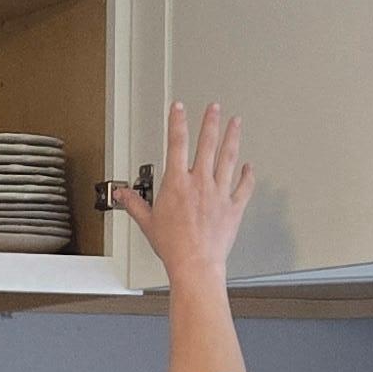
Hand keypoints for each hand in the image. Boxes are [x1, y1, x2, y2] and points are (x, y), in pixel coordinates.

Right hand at [118, 101, 253, 287]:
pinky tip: (249, 166)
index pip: (176, 143)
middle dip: (211, 121)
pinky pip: (244, 186)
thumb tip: (123, 195)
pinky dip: (248, 175)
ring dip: (233, 137)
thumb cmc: (173, 247)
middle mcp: (200, 183)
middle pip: (207, 143)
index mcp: (177, 183)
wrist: (195, 264)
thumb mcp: (148, 223)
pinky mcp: (233, 207)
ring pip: (229, 158)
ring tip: (236, 123)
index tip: (179, 108)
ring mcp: (219, 193)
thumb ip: (135, 204)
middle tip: (215, 107)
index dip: (177, 121)